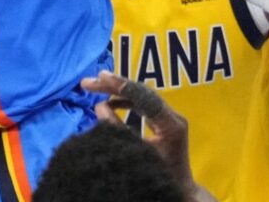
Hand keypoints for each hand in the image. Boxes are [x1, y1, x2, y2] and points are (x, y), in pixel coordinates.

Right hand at [81, 71, 197, 197]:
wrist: (179, 190)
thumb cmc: (160, 177)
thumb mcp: (137, 154)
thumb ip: (120, 132)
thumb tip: (101, 106)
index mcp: (171, 125)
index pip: (145, 98)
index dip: (122, 86)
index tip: (101, 79)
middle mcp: (173, 117)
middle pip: (143, 93)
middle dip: (115, 84)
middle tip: (89, 81)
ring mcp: (169, 119)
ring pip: (143, 97)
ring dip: (119, 91)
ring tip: (95, 86)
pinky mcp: (164, 123)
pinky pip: (144, 106)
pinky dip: (126, 102)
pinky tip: (109, 103)